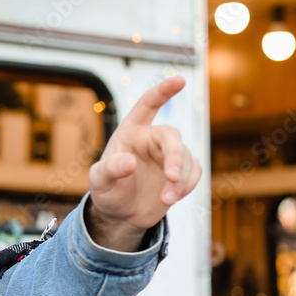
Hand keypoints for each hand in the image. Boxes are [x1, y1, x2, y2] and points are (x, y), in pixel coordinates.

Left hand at [86, 76, 201, 251]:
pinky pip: (195, 172)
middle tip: (172, 178)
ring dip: (180, 180)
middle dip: (175, 157)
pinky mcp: (182, 172)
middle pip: (172, 137)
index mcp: (131, 132)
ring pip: (186, 158)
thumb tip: (129, 161)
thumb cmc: (107, 191)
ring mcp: (168, 155)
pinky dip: (188, 185)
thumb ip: (111, 169)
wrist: (121, 214)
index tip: (180, 80)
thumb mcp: (100, 181)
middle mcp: (152, 140)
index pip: (147, 106)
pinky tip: (172, 198)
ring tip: (166, 199)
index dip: (162, 92)